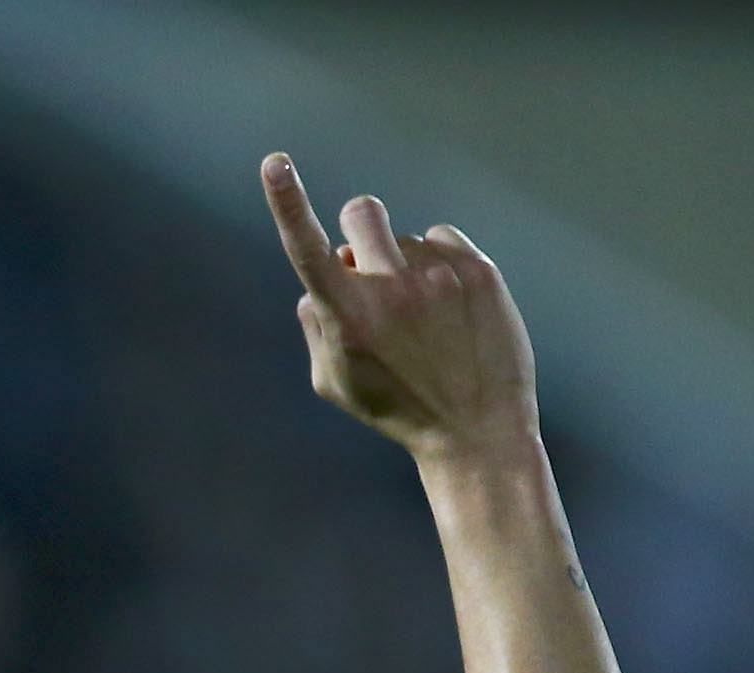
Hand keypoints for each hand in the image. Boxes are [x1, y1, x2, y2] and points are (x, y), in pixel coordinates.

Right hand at [260, 154, 538, 463]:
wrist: (476, 430)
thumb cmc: (395, 409)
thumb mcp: (333, 382)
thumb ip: (315, 325)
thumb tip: (318, 280)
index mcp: (346, 317)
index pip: (306, 249)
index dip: (286, 202)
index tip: (275, 162)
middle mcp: (391, 289)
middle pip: (361, 212)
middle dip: (359, 233)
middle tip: (370, 269)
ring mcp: (438, 275)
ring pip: (405, 237)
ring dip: (404, 264)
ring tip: (423, 316)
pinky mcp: (478, 269)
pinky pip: (442, 238)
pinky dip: (438, 263)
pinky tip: (448, 305)